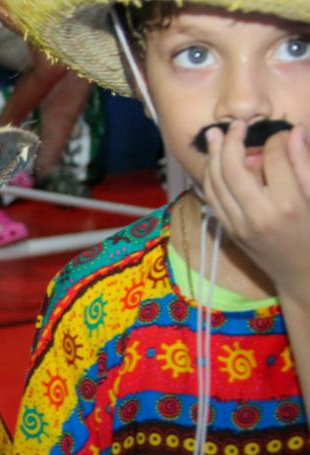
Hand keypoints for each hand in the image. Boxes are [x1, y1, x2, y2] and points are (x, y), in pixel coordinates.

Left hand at [203, 120, 309, 304]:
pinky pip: (213, 199)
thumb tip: (294, 130)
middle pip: (234, 169)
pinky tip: (213, 163)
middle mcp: (259, 214)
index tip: (280, 134)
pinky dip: (210, 178)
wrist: (302, 274)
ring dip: (214, 157)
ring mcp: (240, 225)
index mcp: (289, 204)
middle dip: (232, 142)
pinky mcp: (229, 231)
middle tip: (233, 125)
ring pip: (216, 183)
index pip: (274, 159)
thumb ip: (304, 164)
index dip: (275, 140)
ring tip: (215, 137)